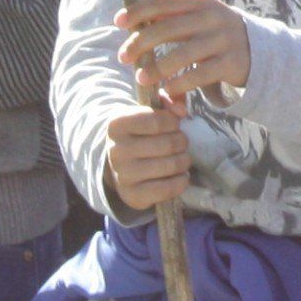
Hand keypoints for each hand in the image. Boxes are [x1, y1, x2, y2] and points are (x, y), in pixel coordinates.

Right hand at [103, 97, 193, 215]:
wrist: (119, 166)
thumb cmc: (139, 134)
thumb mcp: (147, 113)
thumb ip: (167, 104)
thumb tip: (181, 110)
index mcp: (116, 126)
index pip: (157, 121)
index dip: (173, 122)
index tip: (173, 125)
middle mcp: (116, 151)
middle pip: (168, 144)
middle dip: (182, 141)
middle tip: (181, 142)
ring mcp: (123, 175)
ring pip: (172, 165)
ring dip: (184, 160)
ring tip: (182, 158)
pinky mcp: (133, 196)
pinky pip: (169, 188)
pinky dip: (181, 181)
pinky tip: (180, 175)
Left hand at [118, 0, 251, 107]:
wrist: (260, 52)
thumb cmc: (215, 35)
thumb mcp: (199, 19)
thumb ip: (172, 18)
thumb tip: (131, 20)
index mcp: (201, 2)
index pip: (164, 3)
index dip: (138, 11)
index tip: (118, 22)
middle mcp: (213, 18)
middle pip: (167, 30)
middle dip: (140, 44)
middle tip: (123, 57)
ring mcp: (223, 40)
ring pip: (181, 55)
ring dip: (156, 68)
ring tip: (142, 78)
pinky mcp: (231, 63)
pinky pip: (198, 75)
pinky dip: (179, 84)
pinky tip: (167, 90)